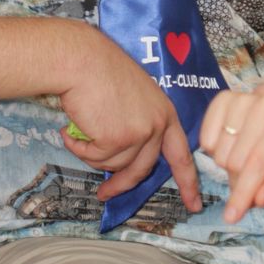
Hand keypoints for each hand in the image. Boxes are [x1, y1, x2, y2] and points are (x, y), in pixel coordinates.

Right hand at [59, 30, 201, 212]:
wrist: (82, 59)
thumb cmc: (100, 70)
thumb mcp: (133, 96)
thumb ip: (138, 123)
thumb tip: (127, 156)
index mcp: (164, 113)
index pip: (180, 154)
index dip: (187, 181)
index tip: (194, 204)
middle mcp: (157, 126)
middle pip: (141, 169)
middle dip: (120, 185)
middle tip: (105, 194)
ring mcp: (138, 134)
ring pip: (114, 165)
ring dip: (91, 153)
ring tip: (76, 132)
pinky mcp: (116, 140)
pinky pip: (94, 157)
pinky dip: (78, 148)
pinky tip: (69, 131)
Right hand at [200, 89, 263, 221]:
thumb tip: (257, 199)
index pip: (258, 164)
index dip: (243, 193)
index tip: (231, 217)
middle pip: (235, 161)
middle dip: (240, 181)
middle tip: (254, 179)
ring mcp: (242, 98)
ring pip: (219, 151)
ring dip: (228, 166)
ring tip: (247, 159)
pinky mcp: (224, 97)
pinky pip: (206, 137)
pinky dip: (214, 151)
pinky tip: (233, 146)